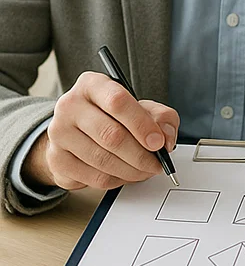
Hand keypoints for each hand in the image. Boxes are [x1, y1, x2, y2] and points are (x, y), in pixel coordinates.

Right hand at [24, 71, 178, 190]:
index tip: (158, 142)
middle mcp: (70, 106)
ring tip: (146, 170)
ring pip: (103, 160)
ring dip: (132, 171)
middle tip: (157, 164)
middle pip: (111, 135)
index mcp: (92, 85)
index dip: (142, 125)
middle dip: (141, 155)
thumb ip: (161, 117)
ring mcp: (59, 133)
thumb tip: (166, 138)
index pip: (117, 102)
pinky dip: (117, 180)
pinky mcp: (56, 159)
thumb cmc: (114, 116)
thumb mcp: (142, 107)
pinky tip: (127, 174)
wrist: (77, 132)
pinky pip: (94, 177)